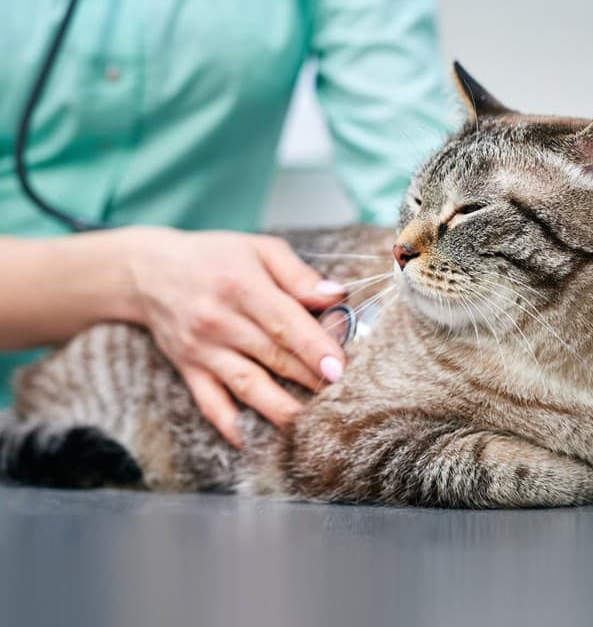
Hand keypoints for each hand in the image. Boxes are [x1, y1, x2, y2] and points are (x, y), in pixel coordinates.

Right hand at [122, 227, 346, 445]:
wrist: (148, 271)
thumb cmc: (214, 257)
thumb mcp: (259, 249)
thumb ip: (298, 274)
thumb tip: (336, 296)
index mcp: (242, 286)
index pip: (284, 322)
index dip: (314, 347)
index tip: (340, 368)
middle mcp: (220, 321)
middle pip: (273, 357)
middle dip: (311, 380)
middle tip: (344, 397)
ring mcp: (202, 350)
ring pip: (248, 386)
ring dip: (281, 409)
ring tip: (312, 424)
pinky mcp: (189, 370)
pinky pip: (210, 403)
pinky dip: (229, 424)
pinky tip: (252, 441)